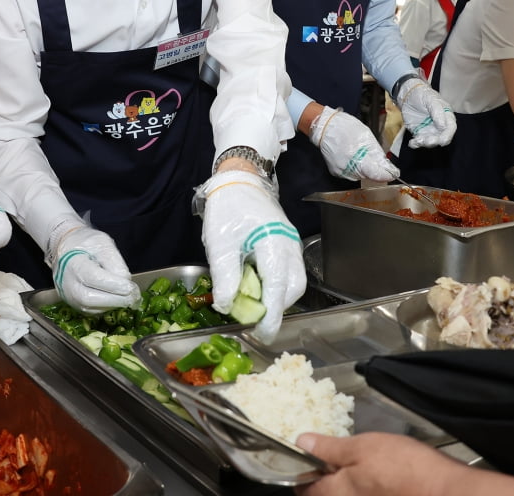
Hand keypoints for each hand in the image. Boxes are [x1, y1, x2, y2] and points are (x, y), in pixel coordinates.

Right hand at [46, 225, 139, 314]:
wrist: (66, 249)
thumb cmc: (86, 244)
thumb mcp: (103, 243)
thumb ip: (114, 261)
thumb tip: (125, 281)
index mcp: (73, 263)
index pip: (93, 277)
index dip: (113, 285)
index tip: (130, 287)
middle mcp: (66, 283)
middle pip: (88, 298)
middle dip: (114, 300)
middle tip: (133, 297)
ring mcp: (67, 295)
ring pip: (90, 308)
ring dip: (112, 306)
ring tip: (128, 298)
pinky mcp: (73, 303)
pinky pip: (90, 311)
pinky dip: (106, 308)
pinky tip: (118, 300)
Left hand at [197, 170, 304, 342]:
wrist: (240, 178)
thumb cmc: (228, 209)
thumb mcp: (219, 244)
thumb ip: (225, 276)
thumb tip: (226, 307)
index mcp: (273, 243)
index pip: (278, 287)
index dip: (272, 315)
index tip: (262, 334)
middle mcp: (289, 245)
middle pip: (293, 287)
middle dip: (277, 308)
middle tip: (255, 320)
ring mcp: (291, 244)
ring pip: (294, 281)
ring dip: (277, 297)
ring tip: (254, 304)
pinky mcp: (287, 243)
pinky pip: (289, 271)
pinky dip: (277, 285)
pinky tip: (258, 286)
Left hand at [294, 432, 470, 495]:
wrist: (442, 490)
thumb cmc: (402, 468)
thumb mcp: (362, 447)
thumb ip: (328, 448)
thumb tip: (301, 442)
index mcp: (334, 494)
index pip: (304, 488)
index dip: (302, 471)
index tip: (306, 458)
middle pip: (324, 495)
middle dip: (325, 477)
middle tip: (333, 456)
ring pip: (346, 495)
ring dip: (346, 482)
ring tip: (357, 463)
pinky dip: (363, 487)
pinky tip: (376, 474)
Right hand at [309, 107, 398, 181]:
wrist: (324, 127)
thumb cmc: (345, 127)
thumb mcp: (366, 136)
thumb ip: (376, 152)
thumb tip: (385, 164)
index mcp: (358, 159)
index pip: (376, 174)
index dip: (386, 174)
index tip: (393, 173)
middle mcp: (349, 169)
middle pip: (369, 176)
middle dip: (376, 170)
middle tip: (379, 162)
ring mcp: (341, 171)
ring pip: (360, 175)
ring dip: (365, 169)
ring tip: (363, 155)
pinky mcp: (335, 171)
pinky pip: (350, 173)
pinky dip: (355, 168)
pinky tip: (353, 157)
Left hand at [396, 78, 456, 148]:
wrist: (409, 94)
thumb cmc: (424, 95)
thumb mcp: (431, 100)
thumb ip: (437, 112)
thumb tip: (443, 126)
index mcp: (447, 117)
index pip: (450, 128)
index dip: (447, 135)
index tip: (442, 140)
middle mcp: (440, 126)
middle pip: (441, 138)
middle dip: (435, 141)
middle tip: (426, 141)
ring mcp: (429, 131)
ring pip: (430, 142)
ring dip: (424, 143)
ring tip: (417, 140)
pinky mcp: (419, 133)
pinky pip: (418, 142)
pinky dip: (415, 144)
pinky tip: (412, 142)